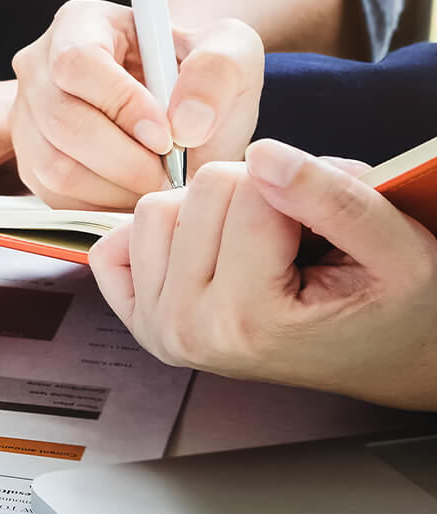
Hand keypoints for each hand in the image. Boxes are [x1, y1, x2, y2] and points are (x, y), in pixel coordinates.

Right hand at [11, 0, 262, 210]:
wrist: (180, 108)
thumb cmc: (200, 73)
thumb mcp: (231, 50)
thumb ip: (219, 70)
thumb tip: (185, 123)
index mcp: (79, 24)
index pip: (78, 61)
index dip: (121, 103)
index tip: (168, 136)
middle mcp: (38, 67)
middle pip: (61, 120)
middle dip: (123, 159)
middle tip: (171, 174)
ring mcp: (25, 117)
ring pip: (53, 165)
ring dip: (115, 187)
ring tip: (158, 183)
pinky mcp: (29, 162)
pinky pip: (54, 196)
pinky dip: (102, 205)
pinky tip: (136, 192)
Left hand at [89, 141, 436, 410]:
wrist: (386, 357)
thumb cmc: (395, 307)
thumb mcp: (398, 248)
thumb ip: (333, 198)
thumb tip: (263, 155)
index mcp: (248, 319)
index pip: (249, 188)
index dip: (299, 185)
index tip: (327, 224)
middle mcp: (189, 330)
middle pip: (199, 191)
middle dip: (255, 193)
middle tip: (297, 236)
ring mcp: (157, 328)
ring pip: (155, 208)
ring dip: (209, 210)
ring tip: (259, 246)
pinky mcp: (138, 319)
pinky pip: (116, 241)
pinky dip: (164, 233)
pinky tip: (209, 251)